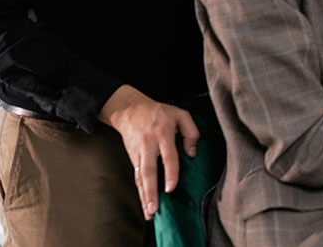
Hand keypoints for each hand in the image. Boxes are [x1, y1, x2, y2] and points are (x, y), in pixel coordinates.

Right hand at [98, 85, 198, 219]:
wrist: (130, 110)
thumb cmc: (160, 113)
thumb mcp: (180, 114)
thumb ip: (191, 131)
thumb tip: (192, 154)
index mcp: (163, 133)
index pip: (168, 156)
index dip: (170, 173)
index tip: (171, 189)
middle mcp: (149, 144)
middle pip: (149, 171)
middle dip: (151, 191)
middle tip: (154, 208)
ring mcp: (139, 152)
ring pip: (141, 177)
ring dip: (144, 196)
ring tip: (149, 212)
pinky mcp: (133, 158)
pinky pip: (137, 177)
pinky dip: (141, 191)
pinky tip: (145, 204)